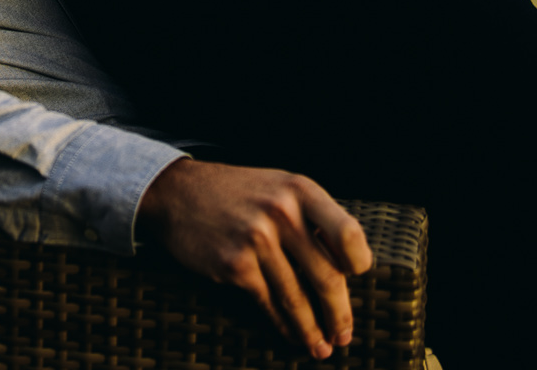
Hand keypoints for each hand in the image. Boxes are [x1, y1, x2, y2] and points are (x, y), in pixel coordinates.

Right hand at [138, 159, 372, 359]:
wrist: (179, 192)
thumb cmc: (238, 194)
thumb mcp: (280, 188)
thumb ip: (312, 216)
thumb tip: (347, 263)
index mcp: (301, 190)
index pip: (349, 234)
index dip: (357, 263)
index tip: (355, 279)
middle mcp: (283, 212)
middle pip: (327, 274)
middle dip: (339, 313)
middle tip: (344, 334)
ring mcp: (258, 238)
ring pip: (297, 297)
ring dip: (313, 329)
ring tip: (322, 347)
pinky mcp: (235, 264)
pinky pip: (269, 303)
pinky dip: (284, 326)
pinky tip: (293, 336)